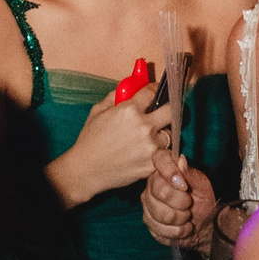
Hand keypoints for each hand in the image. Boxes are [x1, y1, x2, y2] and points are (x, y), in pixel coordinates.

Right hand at [48, 76, 167, 204]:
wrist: (86, 170)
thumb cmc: (89, 141)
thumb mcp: (97, 111)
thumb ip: (115, 97)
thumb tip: (128, 90)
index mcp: (129, 110)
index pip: (153, 92)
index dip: (156, 90)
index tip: (156, 91)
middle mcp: (144, 126)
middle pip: (171, 111)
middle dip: (168, 109)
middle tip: (163, 111)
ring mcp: (150, 147)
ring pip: (169, 134)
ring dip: (162, 133)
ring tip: (149, 137)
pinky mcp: (152, 164)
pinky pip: (163, 153)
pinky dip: (157, 151)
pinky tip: (144, 151)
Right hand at [143, 154, 213, 247]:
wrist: (204, 224)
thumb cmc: (202, 200)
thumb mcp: (202, 185)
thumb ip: (190, 174)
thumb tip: (180, 161)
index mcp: (166, 169)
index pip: (159, 159)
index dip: (169, 170)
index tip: (184, 186)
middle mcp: (153, 184)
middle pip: (159, 190)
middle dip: (180, 201)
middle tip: (189, 204)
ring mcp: (148, 203)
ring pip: (159, 212)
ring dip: (180, 218)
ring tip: (187, 216)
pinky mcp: (149, 221)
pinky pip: (159, 228)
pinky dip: (177, 231)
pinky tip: (183, 228)